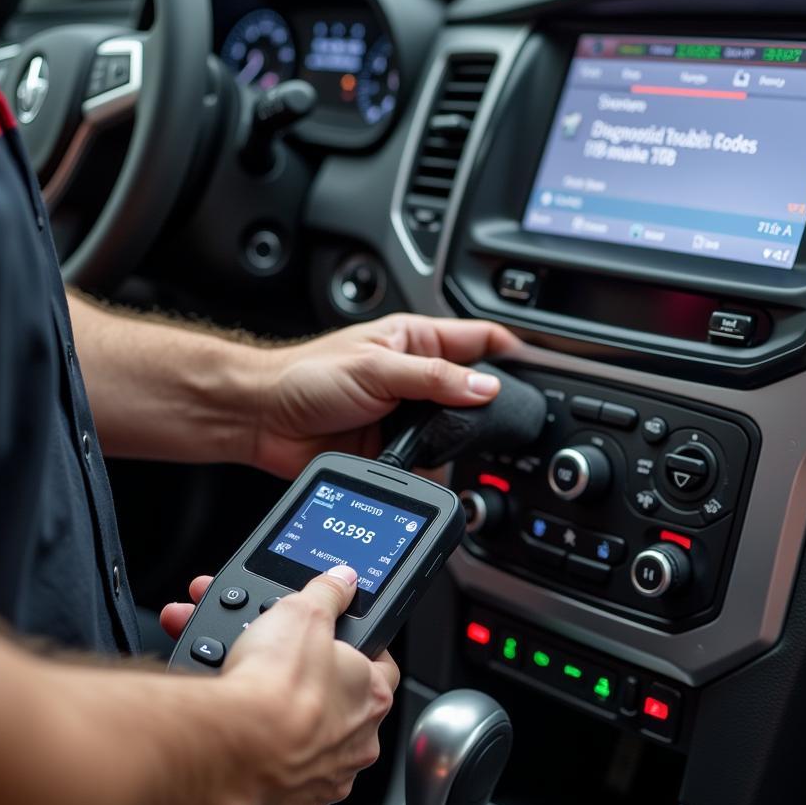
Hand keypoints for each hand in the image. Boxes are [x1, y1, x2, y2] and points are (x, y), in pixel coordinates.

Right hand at [161, 567, 397, 804]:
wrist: (229, 749)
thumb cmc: (274, 687)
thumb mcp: (303, 611)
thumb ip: (327, 593)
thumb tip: (342, 580)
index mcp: (372, 695)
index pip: (378, 666)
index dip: (353, 649)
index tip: (329, 641)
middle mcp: (357, 743)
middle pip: (331, 703)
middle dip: (296, 681)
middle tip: (264, 665)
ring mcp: (324, 781)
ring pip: (300, 743)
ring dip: (270, 718)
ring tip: (234, 694)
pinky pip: (275, 782)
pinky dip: (254, 760)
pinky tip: (231, 736)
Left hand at [247, 314, 521, 477]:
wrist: (263, 419)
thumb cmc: (305, 377)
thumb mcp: (377, 367)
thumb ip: (434, 379)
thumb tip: (485, 387)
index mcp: (416, 340)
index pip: (481, 338)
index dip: (514, 349)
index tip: (542, 366)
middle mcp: (416, 377)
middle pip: (474, 389)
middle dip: (490, 405)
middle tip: (507, 419)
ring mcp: (407, 416)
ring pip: (456, 430)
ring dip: (460, 440)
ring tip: (465, 444)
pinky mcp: (395, 450)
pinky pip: (431, 461)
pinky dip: (436, 466)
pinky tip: (433, 464)